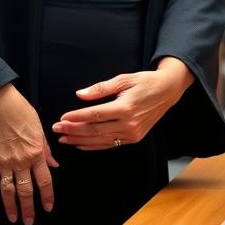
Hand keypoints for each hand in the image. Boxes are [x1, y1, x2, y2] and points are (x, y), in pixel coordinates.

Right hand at [0, 84, 57, 224]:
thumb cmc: (21, 112)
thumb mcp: (39, 128)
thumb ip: (46, 149)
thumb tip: (54, 165)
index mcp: (36, 153)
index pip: (45, 180)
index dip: (47, 196)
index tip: (48, 208)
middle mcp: (21, 161)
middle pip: (26, 190)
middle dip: (28, 208)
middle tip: (29, 221)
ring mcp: (4, 162)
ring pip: (8, 190)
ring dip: (10, 206)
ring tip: (13, 218)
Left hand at [53, 60, 193, 151]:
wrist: (167, 91)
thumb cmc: (145, 82)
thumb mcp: (124, 79)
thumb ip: (100, 88)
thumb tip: (80, 94)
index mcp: (125, 107)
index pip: (95, 115)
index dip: (77, 117)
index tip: (62, 118)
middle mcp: (129, 123)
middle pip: (95, 130)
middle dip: (73, 130)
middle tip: (56, 129)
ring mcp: (132, 133)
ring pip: (100, 140)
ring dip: (80, 140)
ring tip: (64, 139)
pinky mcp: (134, 138)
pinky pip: (110, 145)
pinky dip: (94, 146)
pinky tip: (81, 144)